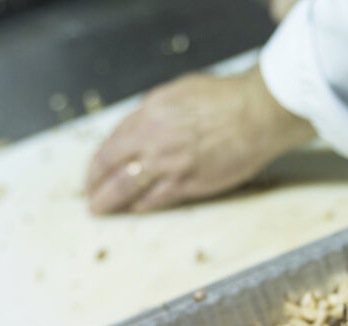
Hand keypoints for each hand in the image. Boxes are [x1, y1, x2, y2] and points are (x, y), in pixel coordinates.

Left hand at [86, 66, 313, 213]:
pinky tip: (134, 210)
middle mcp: (152, 140)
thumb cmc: (225, 98)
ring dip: (111, 202)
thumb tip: (140, 126)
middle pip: (110, 169)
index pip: (110, 144)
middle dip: (95, 187)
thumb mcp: (178, 92)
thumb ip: (154, 112)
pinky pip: (156, 200)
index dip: (97, 162)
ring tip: (102, 210)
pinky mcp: (188, 183)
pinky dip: (141, 206)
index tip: (94, 170)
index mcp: (148, 114)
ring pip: (127, 190)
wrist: (256, 113)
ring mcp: (169, 165)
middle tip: (90, 197)